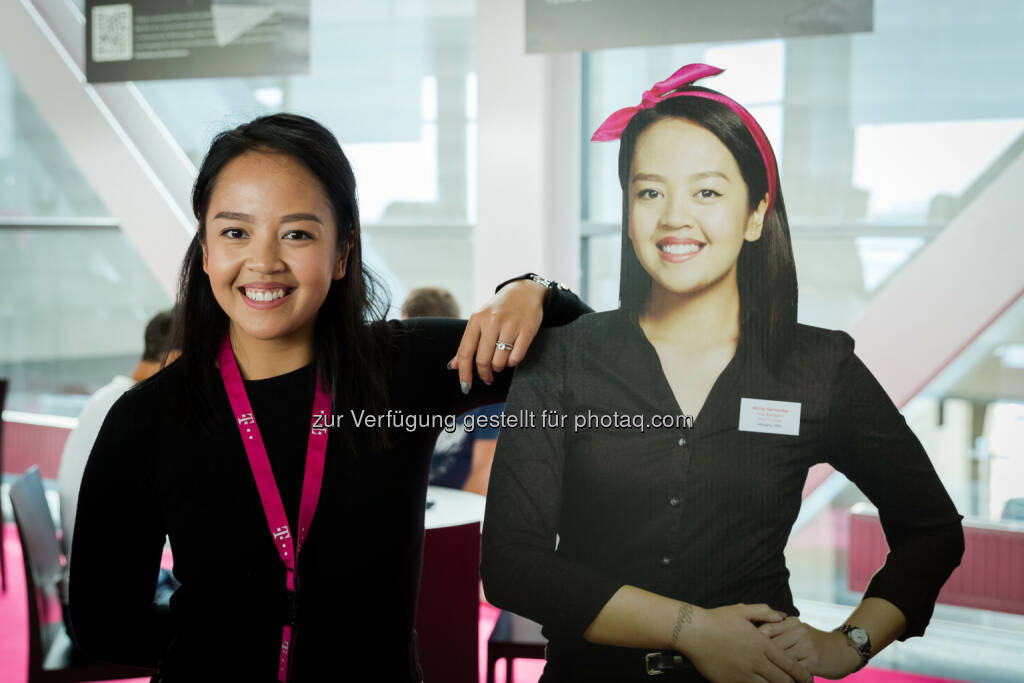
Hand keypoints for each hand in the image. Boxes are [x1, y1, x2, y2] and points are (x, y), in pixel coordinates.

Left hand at [448, 279, 546, 391]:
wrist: (525, 291)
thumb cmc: (499, 309)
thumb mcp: (480, 320)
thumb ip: (467, 343)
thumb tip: (453, 366)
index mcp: (477, 319)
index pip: (465, 352)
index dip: (464, 373)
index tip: (465, 387)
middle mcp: (492, 321)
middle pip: (483, 360)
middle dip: (484, 373)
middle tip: (487, 377)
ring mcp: (511, 325)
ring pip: (500, 362)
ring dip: (498, 368)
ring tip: (500, 362)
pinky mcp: (527, 330)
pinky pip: (516, 358)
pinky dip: (512, 363)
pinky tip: (511, 357)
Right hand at [683, 604, 813, 682]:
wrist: (693, 632)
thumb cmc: (717, 619)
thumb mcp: (742, 610)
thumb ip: (765, 612)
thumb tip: (783, 616)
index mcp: (761, 644)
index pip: (789, 664)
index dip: (802, 674)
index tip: (809, 680)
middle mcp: (756, 662)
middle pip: (783, 680)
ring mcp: (743, 674)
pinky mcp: (731, 682)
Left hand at [758, 617, 862, 678]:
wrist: (843, 651)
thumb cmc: (815, 643)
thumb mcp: (798, 631)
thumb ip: (780, 632)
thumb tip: (754, 638)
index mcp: (791, 622)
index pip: (766, 629)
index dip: (753, 640)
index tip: (745, 650)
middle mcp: (798, 630)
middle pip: (771, 644)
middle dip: (761, 656)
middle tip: (751, 664)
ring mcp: (806, 645)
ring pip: (781, 658)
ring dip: (772, 667)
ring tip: (763, 673)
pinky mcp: (813, 660)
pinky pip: (793, 669)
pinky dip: (785, 675)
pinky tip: (781, 677)